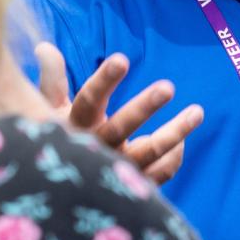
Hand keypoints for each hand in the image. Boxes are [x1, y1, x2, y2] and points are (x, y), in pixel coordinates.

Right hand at [35, 42, 202, 183]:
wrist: (56, 192)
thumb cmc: (58, 139)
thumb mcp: (48, 111)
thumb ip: (52, 81)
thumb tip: (42, 47)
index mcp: (74, 126)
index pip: (88, 100)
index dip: (104, 80)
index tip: (122, 58)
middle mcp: (95, 150)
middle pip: (121, 127)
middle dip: (144, 107)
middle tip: (168, 86)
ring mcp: (114, 171)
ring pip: (148, 153)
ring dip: (175, 133)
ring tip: (198, 111)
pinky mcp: (131, 187)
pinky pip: (158, 175)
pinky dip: (172, 159)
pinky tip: (181, 142)